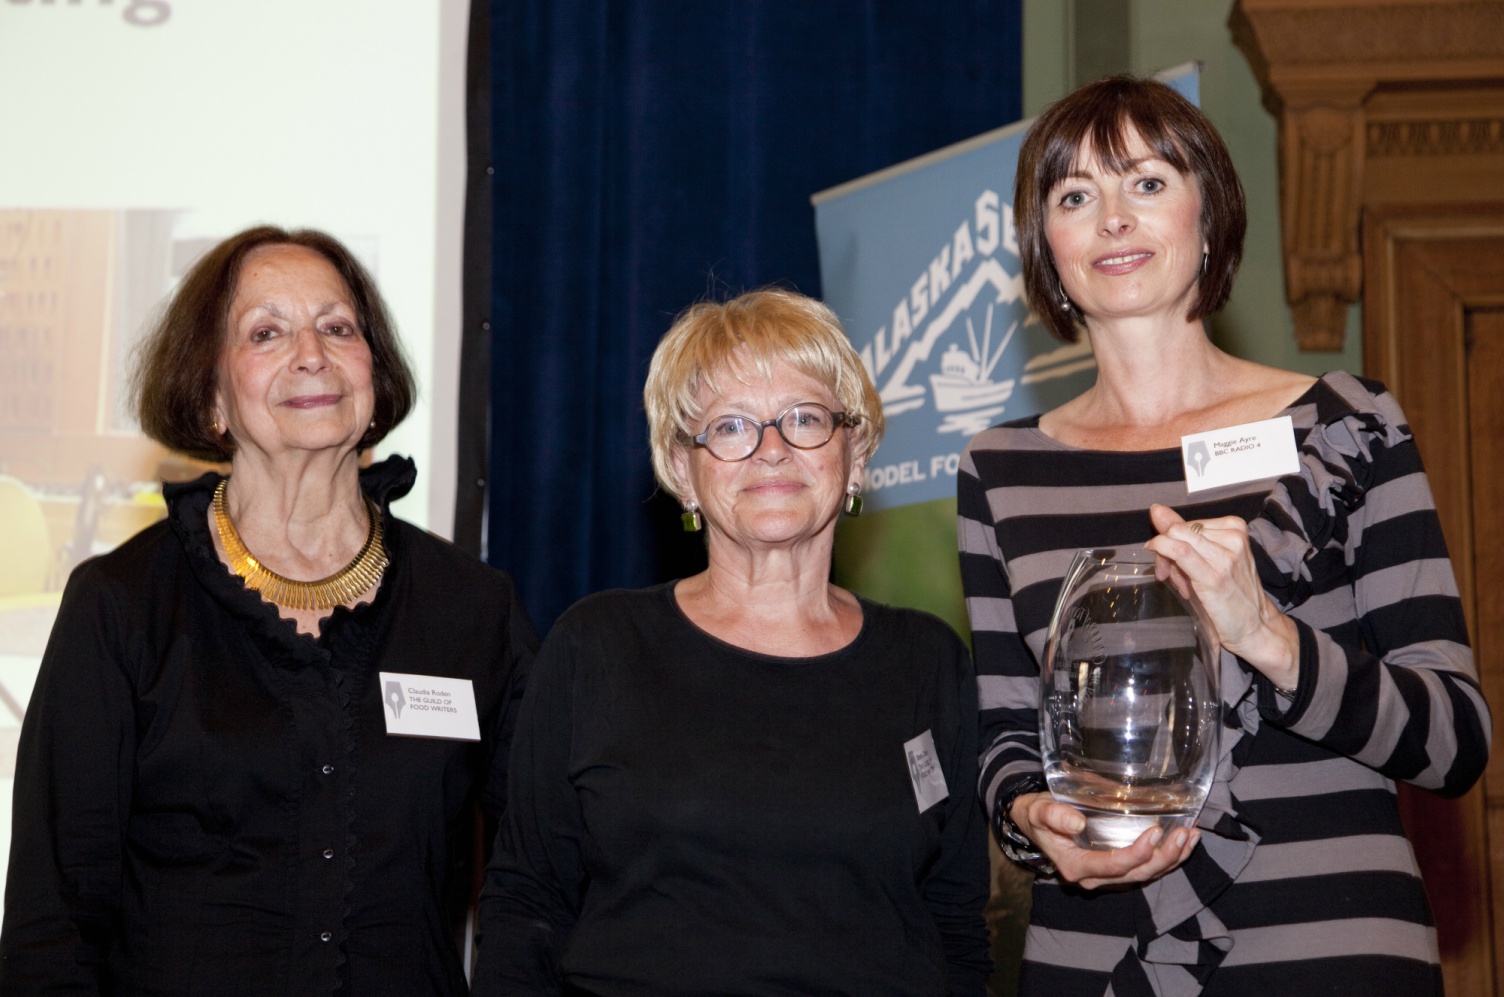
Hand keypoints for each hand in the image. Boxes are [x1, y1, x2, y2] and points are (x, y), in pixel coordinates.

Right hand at [1012, 792, 1199, 888]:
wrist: (1036, 822)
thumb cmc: (1037, 815)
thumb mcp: (1037, 811)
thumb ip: (1053, 815)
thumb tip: (1077, 822)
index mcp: (1076, 866)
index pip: (1113, 866)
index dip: (1136, 853)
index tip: (1153, 832)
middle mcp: (1095, 877)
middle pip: (1137, 874)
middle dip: (1164, 857)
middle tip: (1183, 833)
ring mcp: (1109, 875)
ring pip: (1147, 874)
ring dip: (1173, 858)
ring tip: (1191, 836)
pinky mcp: (1119, 867)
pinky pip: (1148, 868)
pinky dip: (1169, 856)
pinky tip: (1186, 841)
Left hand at [1144, 504, 1298, 691]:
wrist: (1255, 627)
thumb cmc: (1229, 593)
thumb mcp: (1206, 557)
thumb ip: (1182, 534)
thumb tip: (1157, 510)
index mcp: (1235, 528)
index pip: (1188, 523)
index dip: (1170, 538)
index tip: (1168, 559)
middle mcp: (1233, 538)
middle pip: (1180, 529)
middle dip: (1163, 546)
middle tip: (1166, 570)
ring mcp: (1226, 556)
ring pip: (1176, 538)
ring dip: (1164, 558)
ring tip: (1175, 579)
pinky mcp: (1215, 576)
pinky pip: (1179, 552)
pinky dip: (1163, 556)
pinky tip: (1163, 572)